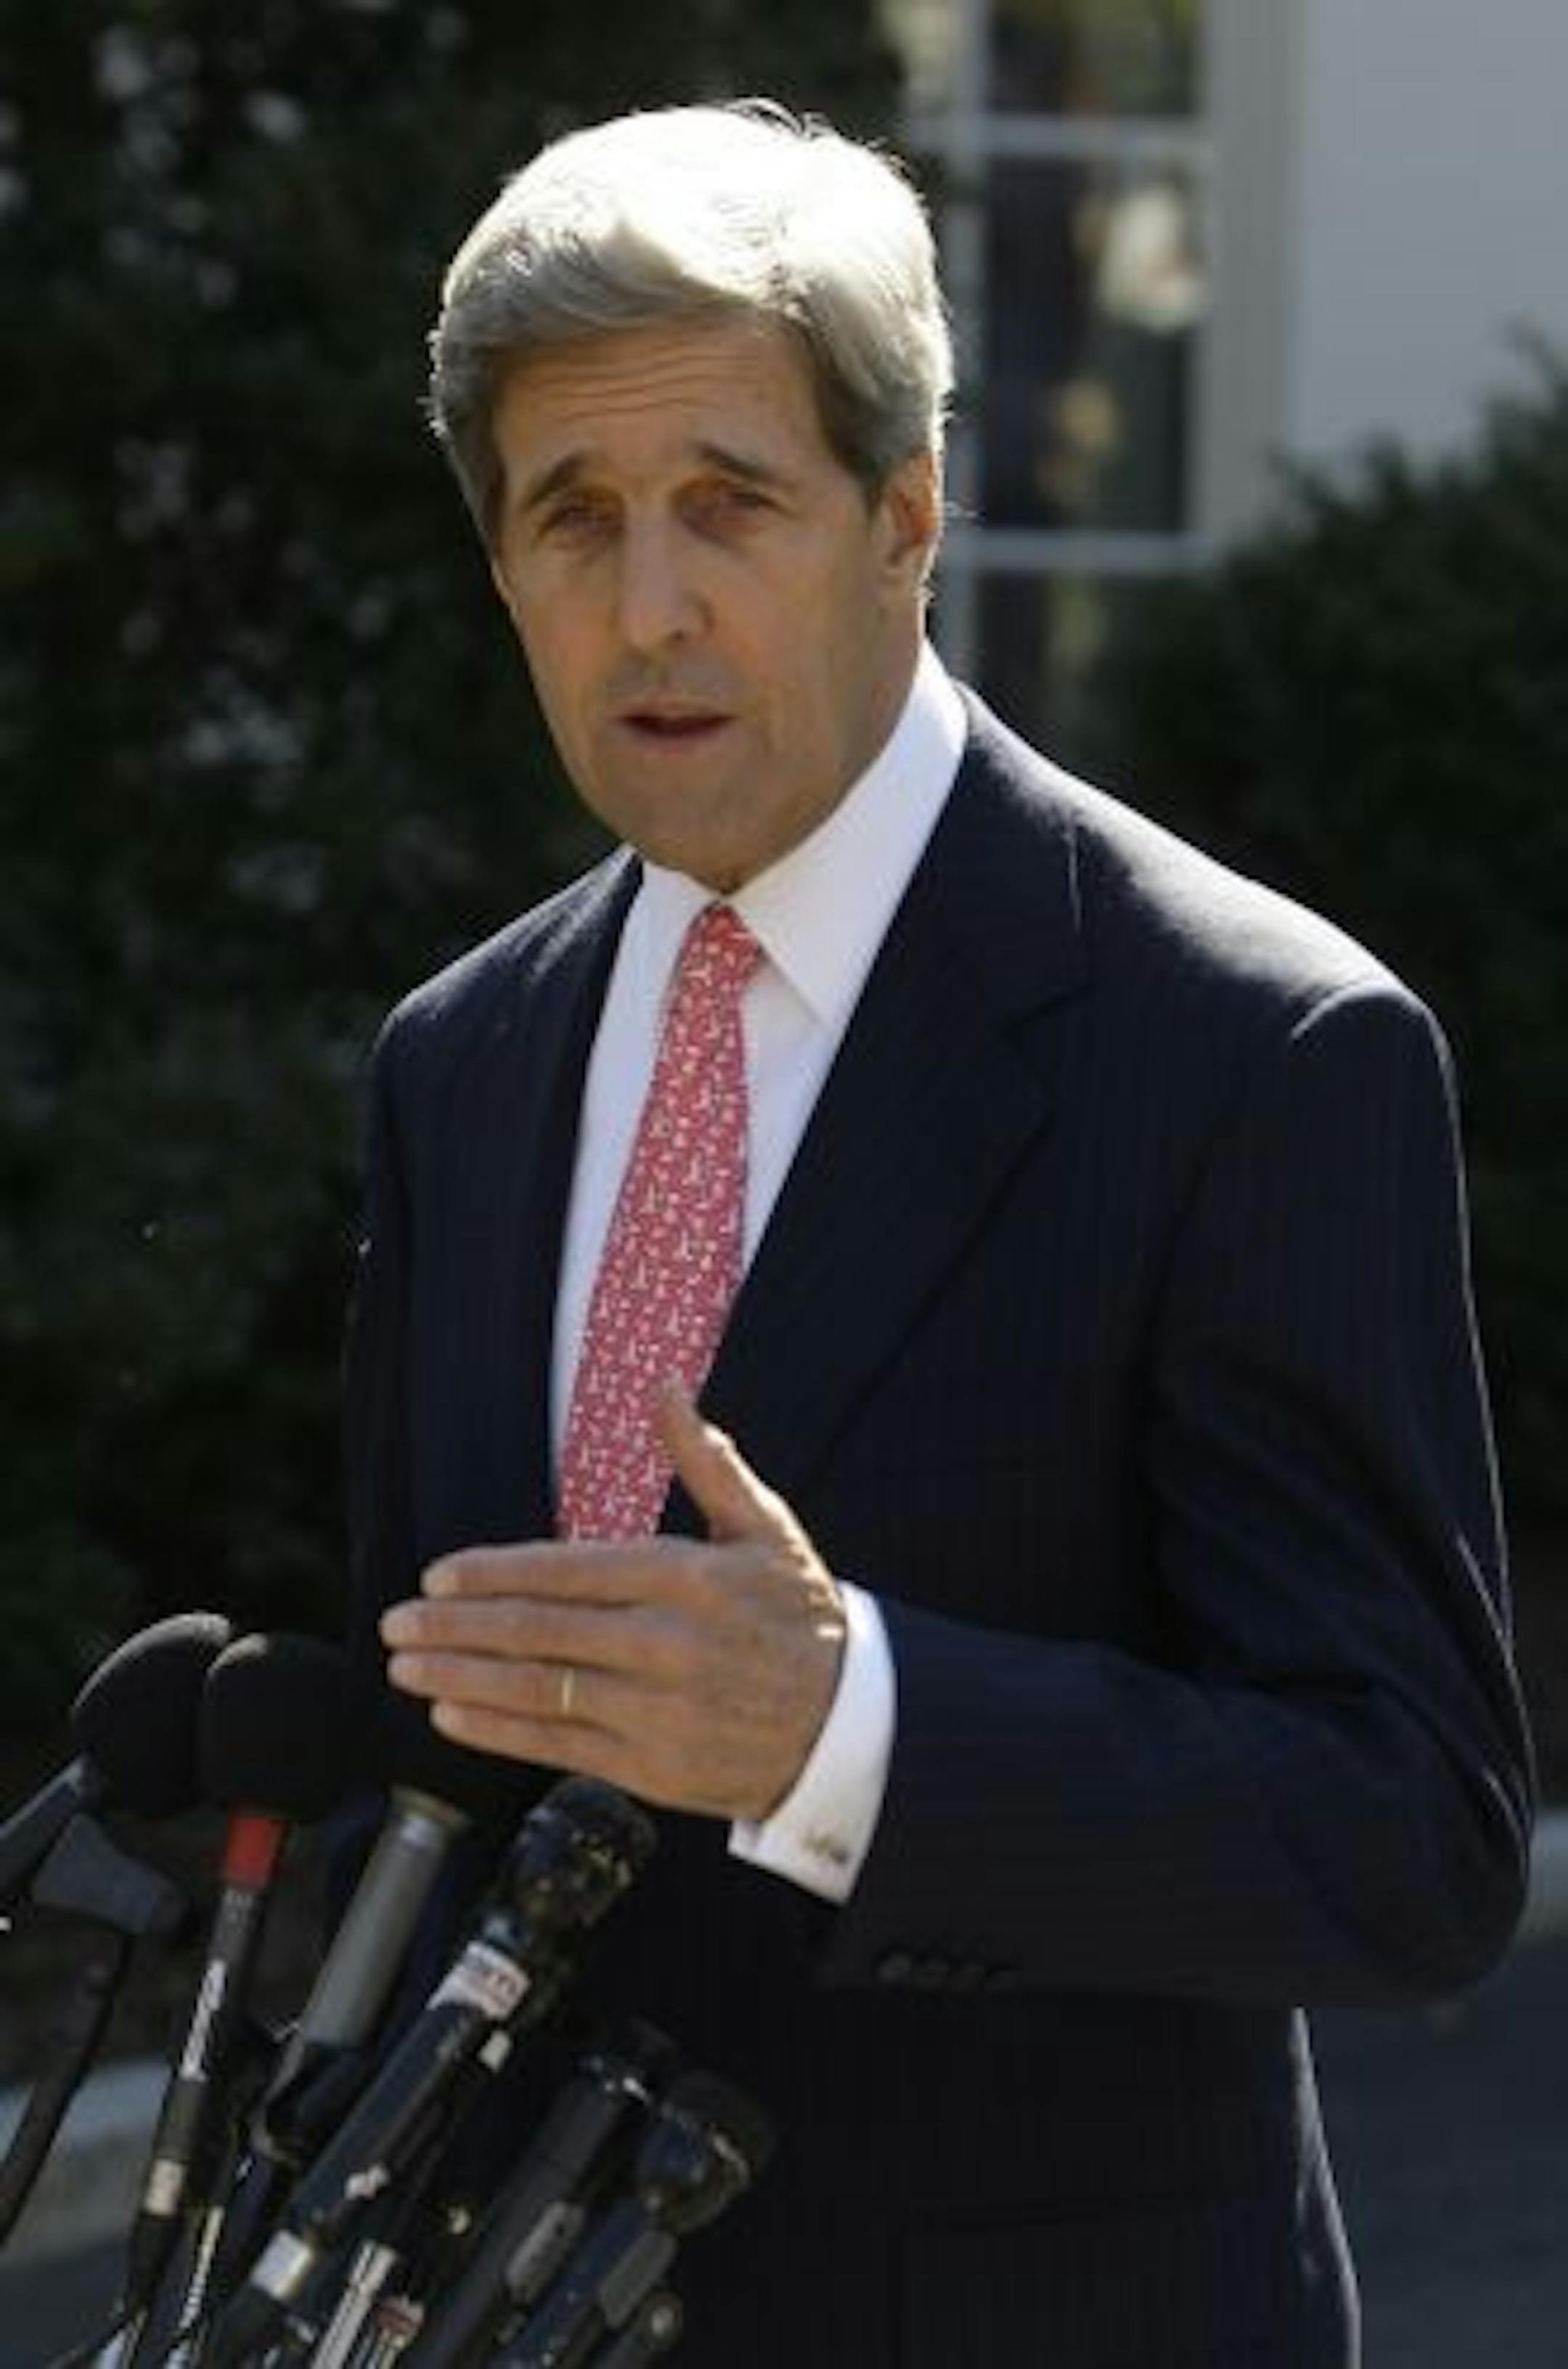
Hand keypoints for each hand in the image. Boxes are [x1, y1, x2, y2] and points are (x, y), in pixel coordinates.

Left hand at [380, 1388, 847, 1822]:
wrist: (850, 1725)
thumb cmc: (799, 1616)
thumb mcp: (764, 1528)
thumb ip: (705, 1459)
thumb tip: (666, 1387)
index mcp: (687, 1576)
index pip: (567, 1571)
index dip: (494, 1574)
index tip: (438, 1577)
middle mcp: (666, 1643)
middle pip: (538, 1631)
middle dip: (456, 1627)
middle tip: (395, 1623)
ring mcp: (657, 1709)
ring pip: (537, 1690)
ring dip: (460, 1678)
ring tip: (406, 1667)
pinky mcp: (653, 1766)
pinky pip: (558, 1745)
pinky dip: (497, 1732)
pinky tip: (451, 1716)